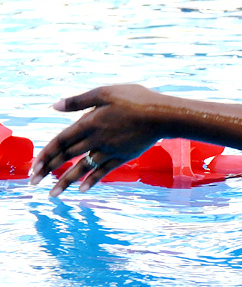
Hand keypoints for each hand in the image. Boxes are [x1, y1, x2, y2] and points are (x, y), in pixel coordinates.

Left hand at [30, 85, 167, 195]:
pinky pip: (103, 171)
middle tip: (33, 182)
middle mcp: (96, 139)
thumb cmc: (135, 99)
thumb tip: (55, 106)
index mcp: (89, 123)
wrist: (163, 115)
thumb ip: (79, 101)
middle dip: (48, 169)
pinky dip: (92, 180)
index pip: (61, 140)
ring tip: (53, 194)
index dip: (46, 153)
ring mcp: (110, 150)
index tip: (33, 165)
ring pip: (83, 168)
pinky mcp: (123, 156)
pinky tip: (82, 189)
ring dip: (66, 181)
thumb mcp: (105, 92)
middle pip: (67, 156)